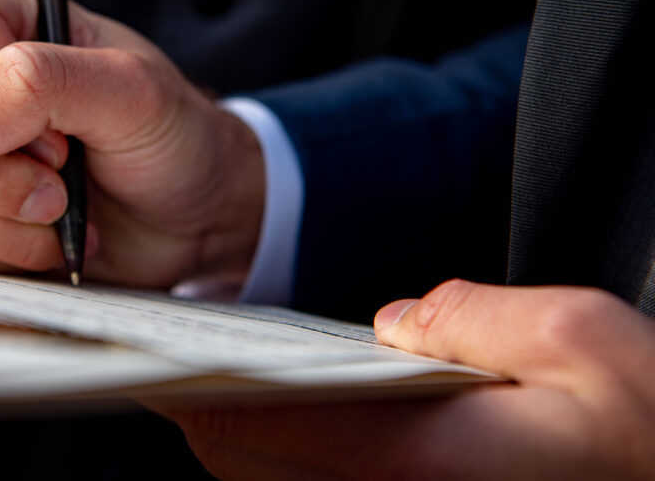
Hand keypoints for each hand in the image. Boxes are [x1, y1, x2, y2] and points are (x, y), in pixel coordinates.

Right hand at [0, 0, 264, 286]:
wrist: (197, 216)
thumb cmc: (173, 136)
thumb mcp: (132, 92)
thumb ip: (44, 83)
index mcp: (10, 16)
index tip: (60, 130)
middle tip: (60, 180)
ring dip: (9, 216)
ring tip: (69, 210)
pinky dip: (13, 252)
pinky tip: (59, 239)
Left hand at [150, 280, 654, 479]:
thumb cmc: (650, 431)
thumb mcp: (583, 340)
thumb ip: (475, 317)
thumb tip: (399, 323)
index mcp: (425, 467)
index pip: (271, 429)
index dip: (209, 390)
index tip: (176, 354)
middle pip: (255, 467)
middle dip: (215, 412)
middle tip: (191, 357)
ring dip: (249, 436)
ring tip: (237, 377)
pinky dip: (294, 454)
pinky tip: (308, 411)